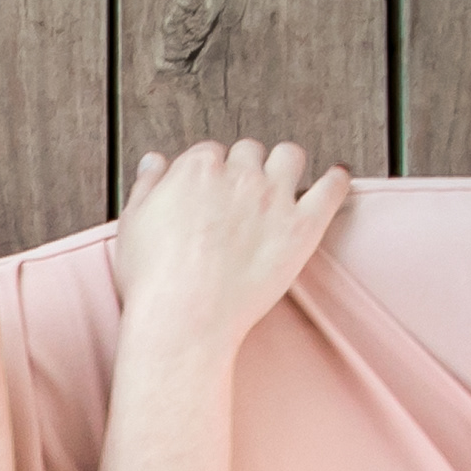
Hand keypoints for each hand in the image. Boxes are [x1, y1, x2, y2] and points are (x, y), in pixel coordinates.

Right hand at [112, 139, 351, 341]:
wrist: (184, 319)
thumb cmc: (153, 279)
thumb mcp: (133, 224)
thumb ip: (147, 185)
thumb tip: (156, 160)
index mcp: (197, 169)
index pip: (209, 153)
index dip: (209, 173)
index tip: (209, 193)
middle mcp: (239, 174)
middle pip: (249, 152)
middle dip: (245, 167)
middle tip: (241, 195)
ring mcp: (274, 197)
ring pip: (290, 156)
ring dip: (285, 164)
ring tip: (283, 181)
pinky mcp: (302, 225)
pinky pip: (332, 188)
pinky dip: (337, 180)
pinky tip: (336, 178)